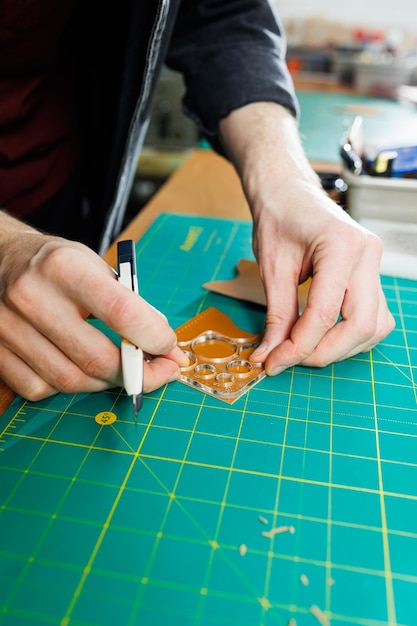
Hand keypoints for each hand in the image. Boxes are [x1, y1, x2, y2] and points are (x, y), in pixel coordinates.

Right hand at [0, 214, 185, 399]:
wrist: (1, 260)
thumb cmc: (56, 265)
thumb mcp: (95, 265)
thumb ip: (129, 302)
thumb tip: (163, 344)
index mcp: (64, 267)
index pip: (122, 313)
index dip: (153, 339)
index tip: (170, 349)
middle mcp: (31, 296)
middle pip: (96, 358)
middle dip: (137, 374)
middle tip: (157, 372)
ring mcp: (7, 327)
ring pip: (70, 380)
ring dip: (106, 383)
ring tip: (121, 370)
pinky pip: (40, 389)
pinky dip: (68, 387)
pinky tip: (79, 369)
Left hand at [219, 102, 394, 372]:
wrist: (288, 193)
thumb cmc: (278, 219)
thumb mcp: (271, 268)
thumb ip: (276, 315)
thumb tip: (271, 355)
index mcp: (342, 247)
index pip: (324, 313)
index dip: (298, 345)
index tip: (273, 362)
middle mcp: (368, 255)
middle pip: (361, 325)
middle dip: (325, 351)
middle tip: (290, 359)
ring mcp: (375, 265)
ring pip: (374, 326)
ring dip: (341, 347)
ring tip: (304, 349)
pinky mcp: (372, 274)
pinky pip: (374, 316)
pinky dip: (351, 334)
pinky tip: (323, 336)